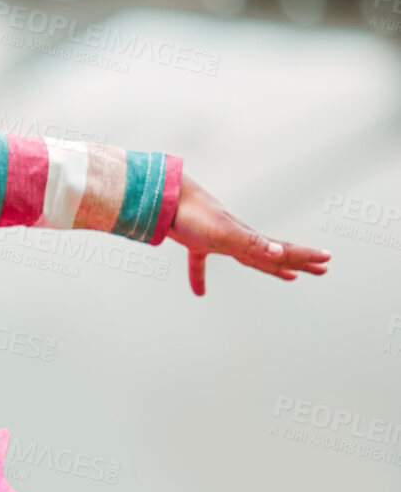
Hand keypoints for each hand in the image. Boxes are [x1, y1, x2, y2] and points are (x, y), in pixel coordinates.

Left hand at [169, 174, 328, 295]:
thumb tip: (280, 253)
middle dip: (298, 263)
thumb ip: (251, 244)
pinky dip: (200, 278)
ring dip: (269, 267)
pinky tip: (199, 293)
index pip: (281, 250)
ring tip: (289, 276)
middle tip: (322, 269)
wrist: (164, 198)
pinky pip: (200, 264)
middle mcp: (237, 238)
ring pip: (248, 257)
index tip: (327, 260)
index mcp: (247, 238)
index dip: (304, 256)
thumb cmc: (194, 215)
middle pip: (272, 255)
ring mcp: (216, 239)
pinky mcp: (194, 241)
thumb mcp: (226, 233)